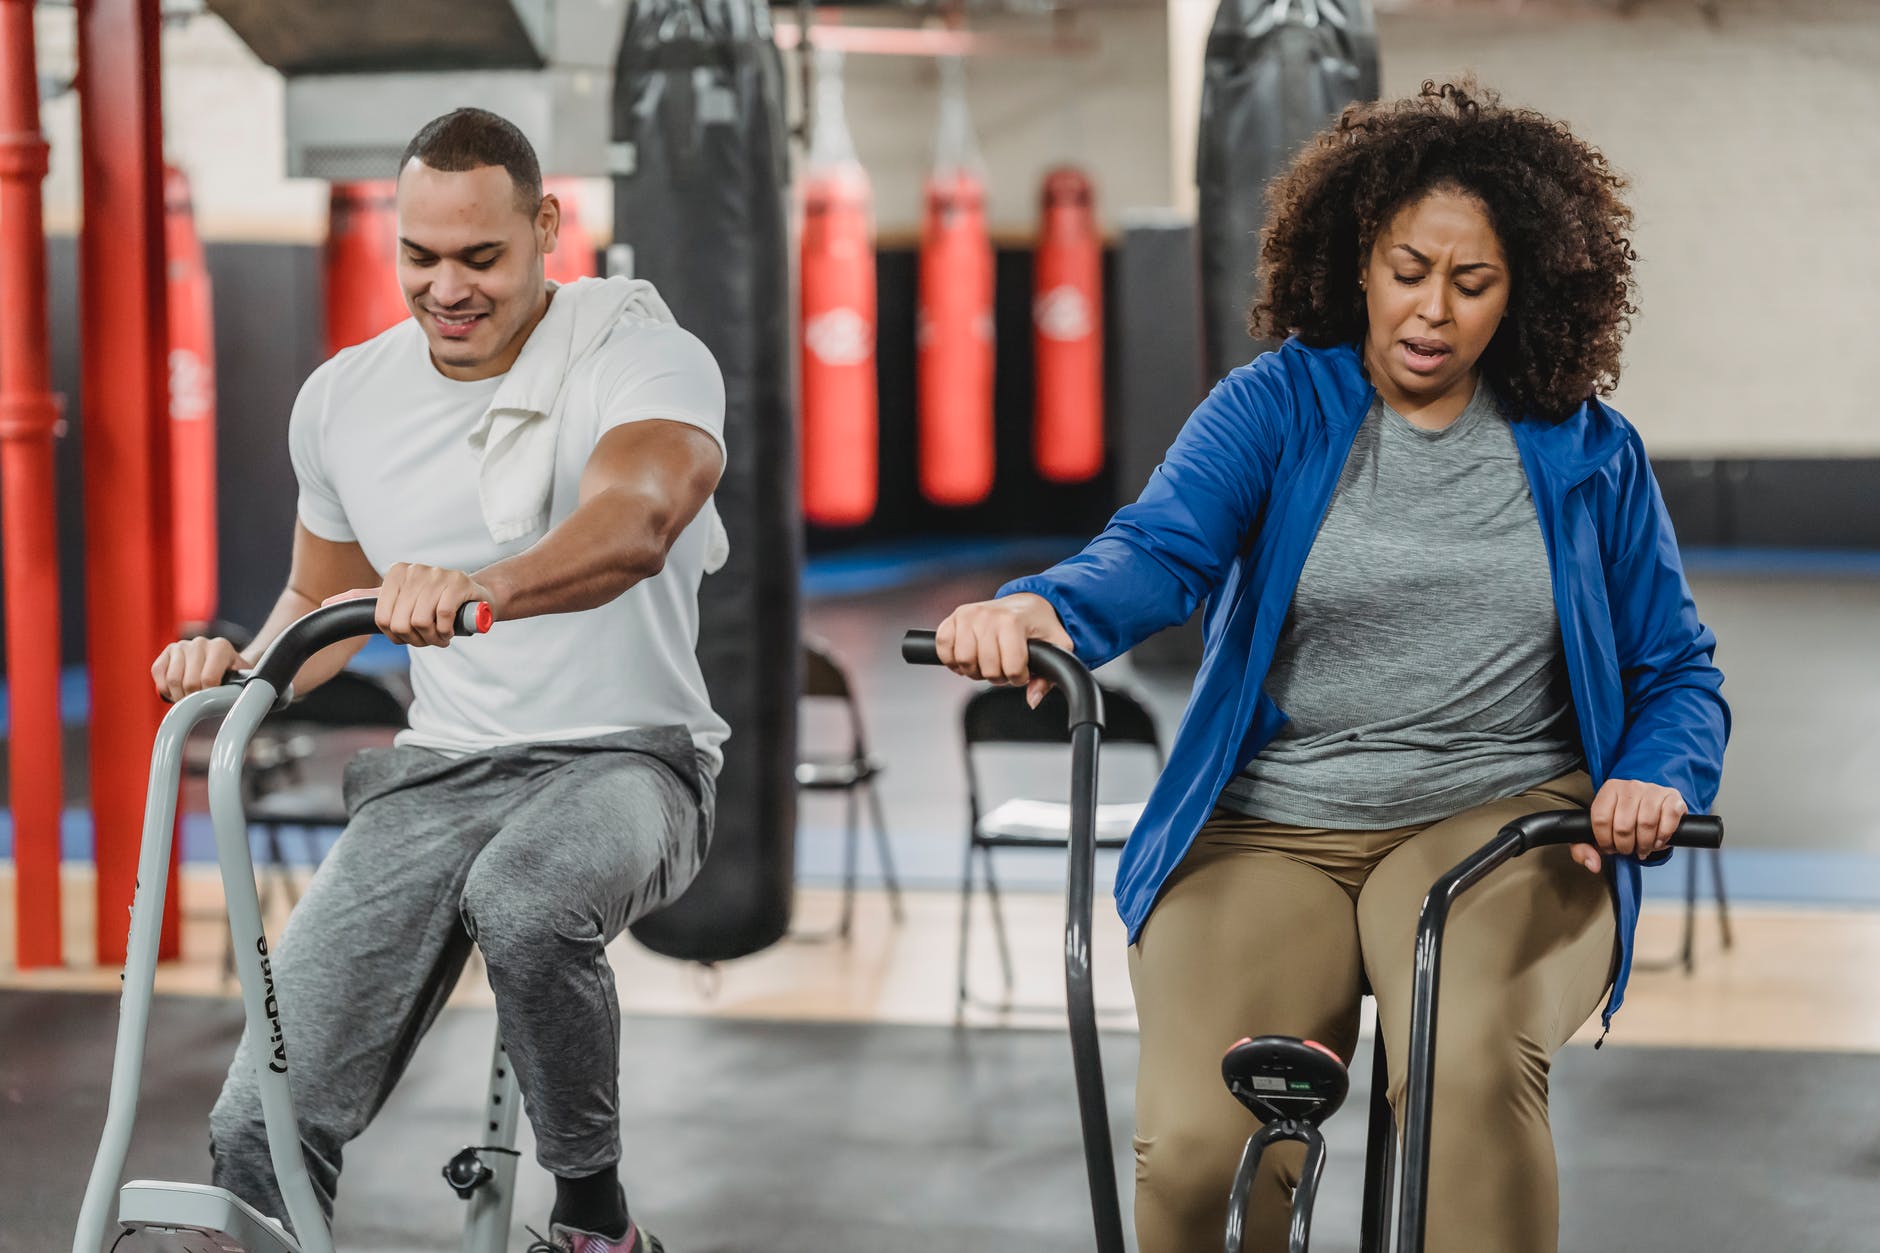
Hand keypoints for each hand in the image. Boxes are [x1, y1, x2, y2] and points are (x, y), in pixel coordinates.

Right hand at [150, 635, 244, 701]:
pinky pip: (158, 673)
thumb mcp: (242, 679)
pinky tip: (176, 692)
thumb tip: (230, 701)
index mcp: (220, 647)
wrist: (223, 661)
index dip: (207, 696)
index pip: (208, 679)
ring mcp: (182, 645)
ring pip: (172, 680)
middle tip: (198, 706)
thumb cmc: (232, 673)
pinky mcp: (167, 651)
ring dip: (178, 696)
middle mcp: (200, 643)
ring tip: (188, 700)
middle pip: (189, 682)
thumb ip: (237, 687)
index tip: (210, 704)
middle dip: (192, 699)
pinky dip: (165, 689)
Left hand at [326, 563, 493, 647]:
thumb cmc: (433, 601)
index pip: (382, 618)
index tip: (408, 635)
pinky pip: (443, 616)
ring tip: (441, 633)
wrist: (474, 596)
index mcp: (396, 573)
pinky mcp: (458, 582)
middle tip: (428, 637)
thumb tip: (325, 604)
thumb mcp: (397, 598)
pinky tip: (451, 629)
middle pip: (401, 623)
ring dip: (433, 637)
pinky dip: (446, 630)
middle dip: (416, 639)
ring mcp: (437, 574)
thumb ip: (364, 600)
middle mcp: (414, 570)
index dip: (396, 635)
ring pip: (421, 621)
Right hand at [934, 592, 1072, 707]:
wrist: (1026, 603)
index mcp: (1013, 621)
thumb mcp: (1057, 647)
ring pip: (963, 660)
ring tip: (987, 663)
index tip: (1022, 671)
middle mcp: (987, 616)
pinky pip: (943, 647)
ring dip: (975, 670)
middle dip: (997, 676)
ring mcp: (968, 615)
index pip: (1011, 667)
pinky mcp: (953, 618)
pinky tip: (968, 659)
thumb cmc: (1040, 625)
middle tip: (1004, 668)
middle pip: (986, 668)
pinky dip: (952, 659)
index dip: (1018, 677)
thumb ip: (1048, 676)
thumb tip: (1032, 699)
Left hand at [1574, 778, 1688, 873]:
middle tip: (1628, 850)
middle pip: (1623, 825)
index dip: (1604, 841)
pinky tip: (1657, 842)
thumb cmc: (1625, 819)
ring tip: (1642, 848)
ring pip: (1646, 823)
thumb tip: (1593, 864)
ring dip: (1644, 844)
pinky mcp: (1672, 798)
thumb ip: (1585, 848)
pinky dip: (1662, 837)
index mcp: (1610, 789)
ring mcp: (1653, 790)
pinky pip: (1668, 820)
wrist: (1654, 806)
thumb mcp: (1601, 830)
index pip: (1600, 819)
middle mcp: (1631, 786)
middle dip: (1625, 846)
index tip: (1610, 847)